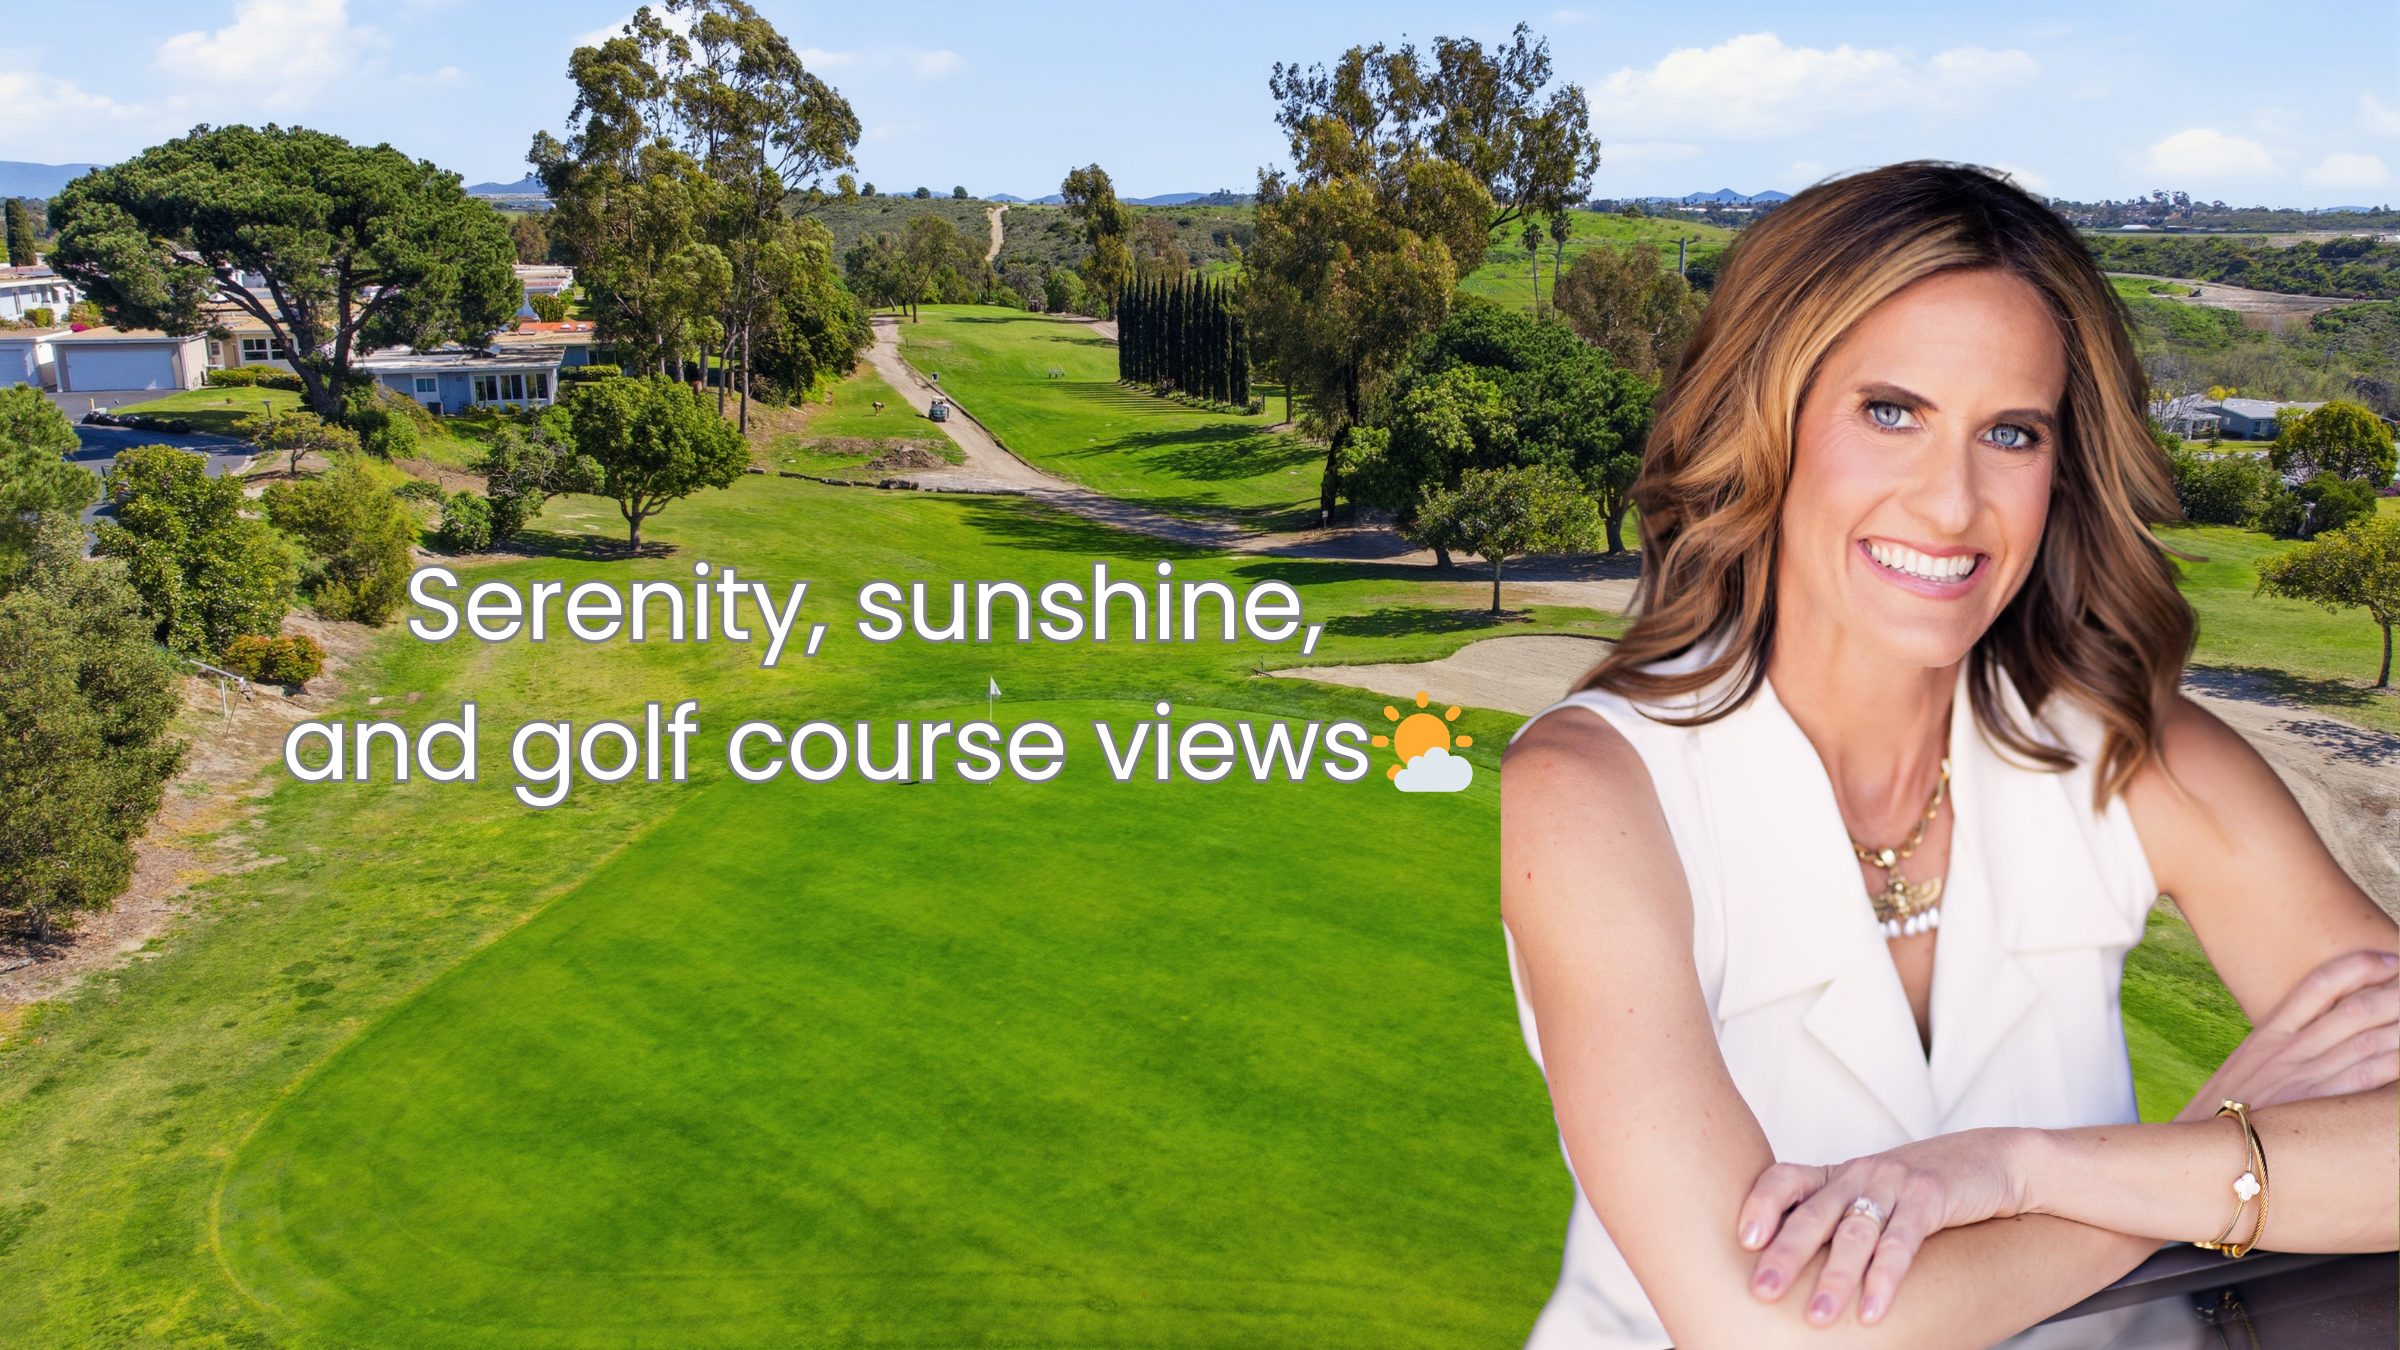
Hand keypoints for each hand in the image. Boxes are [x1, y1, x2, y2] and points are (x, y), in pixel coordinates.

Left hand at [1736, 1128, 2031, 1327]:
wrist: (1993, 1162)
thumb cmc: (1923, 1190)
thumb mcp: (1873, 1199)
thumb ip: (1837, 1223)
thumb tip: (1791, 1272)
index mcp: (1837, 1175)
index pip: (1784, 1178)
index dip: (1761, 1204)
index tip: (1743, 1238)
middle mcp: (1859, 1174)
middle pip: (1813, 1214)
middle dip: (1785, 1254)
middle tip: (1762, 1290)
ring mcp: (1894, 1184)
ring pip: (1855, 1234)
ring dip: (1835, 1279)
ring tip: (1818, 1318)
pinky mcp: (1930, 1198)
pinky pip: (1902, 1243)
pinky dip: (1885, 1279)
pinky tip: (1873, 1310)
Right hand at [2178, 948, 2399, 1123]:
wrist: (2200, 1150)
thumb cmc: (2224, 1112)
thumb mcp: (2245, 1068)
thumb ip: (2280, 1050)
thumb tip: (2318, 1039)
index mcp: (2270, 1033)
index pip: (2319, 983)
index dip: (2360, 966)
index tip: (2389, 959)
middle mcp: (2289, 1049)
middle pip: (2355, 1008)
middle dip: (2397, 992)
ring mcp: (2304, 1077)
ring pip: (2370, 1040)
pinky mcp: (2317, 1107)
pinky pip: (2368, 1077)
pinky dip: (2396, 1063)